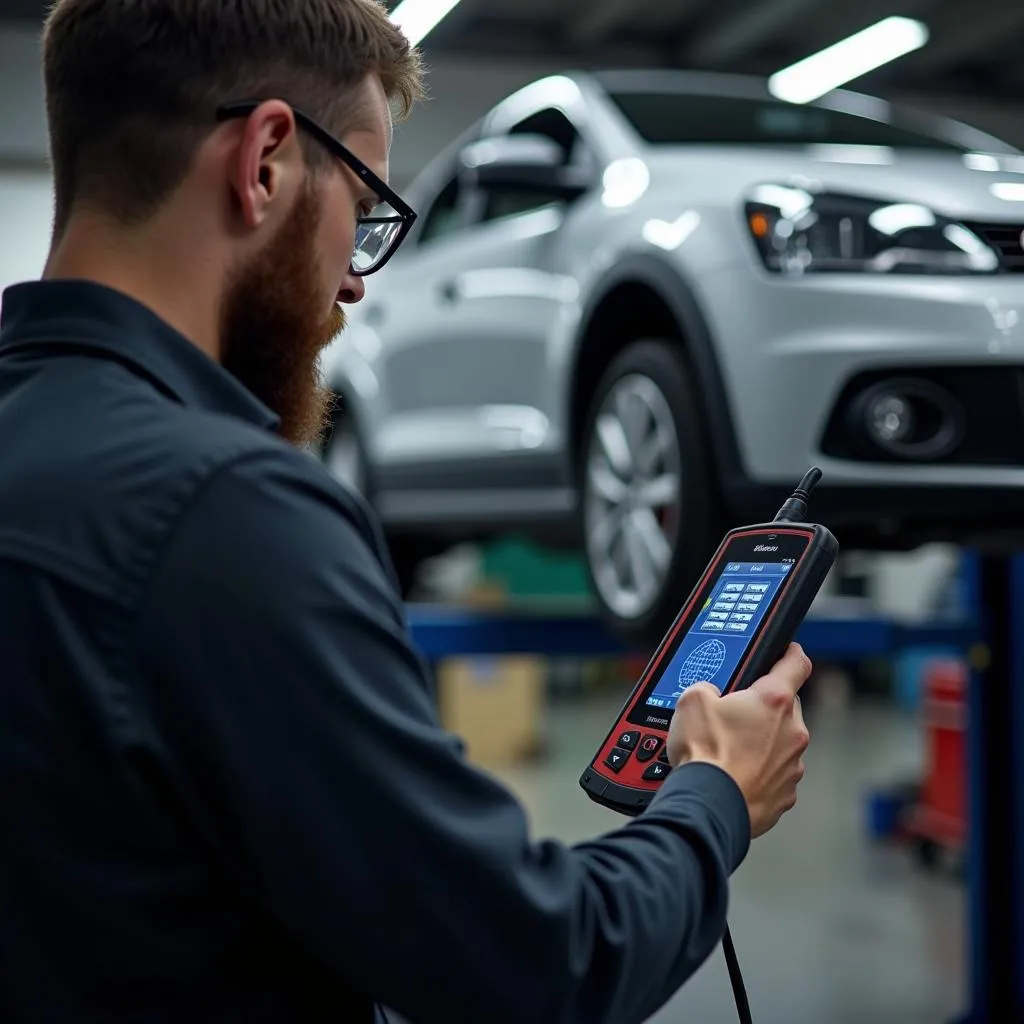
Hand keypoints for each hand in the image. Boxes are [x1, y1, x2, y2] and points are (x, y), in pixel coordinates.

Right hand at [666, 643, 811, 838]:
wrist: (709, 807)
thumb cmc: (705, 756)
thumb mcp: (691, 700)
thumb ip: (706, 687)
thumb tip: (708, 694)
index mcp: (774, 700)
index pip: (796, 663)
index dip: (790, 652)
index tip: (787, 651)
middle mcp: (792, 731)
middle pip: (786, 707)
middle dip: (764, 708)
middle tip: (734, 713)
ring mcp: (792, 765)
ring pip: (780, 743)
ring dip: (761, 742)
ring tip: (728, 751)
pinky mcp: (785, 794)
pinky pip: (775, 774)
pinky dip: (758, 772)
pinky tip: (733, 775)